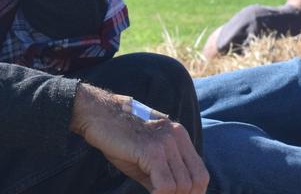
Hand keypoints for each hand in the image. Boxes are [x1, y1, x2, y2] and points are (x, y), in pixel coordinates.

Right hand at [70, 83, 208, 193]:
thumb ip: (162, 173)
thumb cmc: (119, 137)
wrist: (99, 115)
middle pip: (196, 181)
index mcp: (180, 137)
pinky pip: (165, 185)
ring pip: (182, 186)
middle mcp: (178, 138)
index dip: (195, 192)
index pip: (201, 173)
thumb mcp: (146, 155)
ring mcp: (166, 143)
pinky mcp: (152, 151)